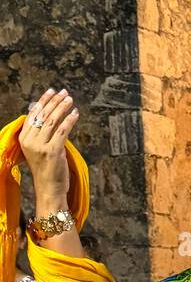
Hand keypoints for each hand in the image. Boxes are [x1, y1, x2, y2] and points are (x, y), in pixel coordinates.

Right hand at [18, 88, 78, 209]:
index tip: (51, 92)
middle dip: (54, 102)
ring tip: (70, 100)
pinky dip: (69, 120)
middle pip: (43, 115)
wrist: (49, 190)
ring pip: (52, 121)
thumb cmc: (47, 170)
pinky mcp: (52, 151)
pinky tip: (75, 113)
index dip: (43, 101)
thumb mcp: (40, 149)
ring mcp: (40, 146)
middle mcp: (29, 141)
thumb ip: (43, 134)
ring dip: (62, 108)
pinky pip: (62, 131)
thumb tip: (51, 116)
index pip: (33, 114)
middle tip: (64, 93)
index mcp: (24, 138)